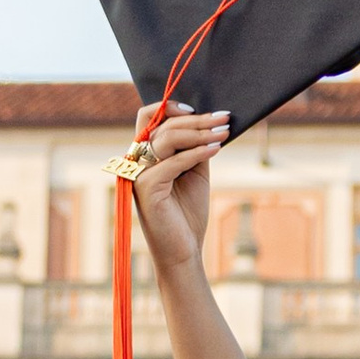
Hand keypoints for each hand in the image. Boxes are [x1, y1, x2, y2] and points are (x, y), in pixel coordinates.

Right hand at [128, 107, 229, 275]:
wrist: (184, 251)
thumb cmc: (188, 214)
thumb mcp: (195, 172)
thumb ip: (195, 147)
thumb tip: (209, 122)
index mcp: (143, 155)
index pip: (148, 117)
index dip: (170, 107)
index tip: (199, 109)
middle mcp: (135, 162)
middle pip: (162, 125)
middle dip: (197, 120)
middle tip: (224, 119)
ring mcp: (138, 174)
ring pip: (166, 138)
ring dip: (199, 133)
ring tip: (224, 133)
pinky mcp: (145, 187)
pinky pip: (173, 161)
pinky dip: (197, 152)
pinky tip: (216, 148)